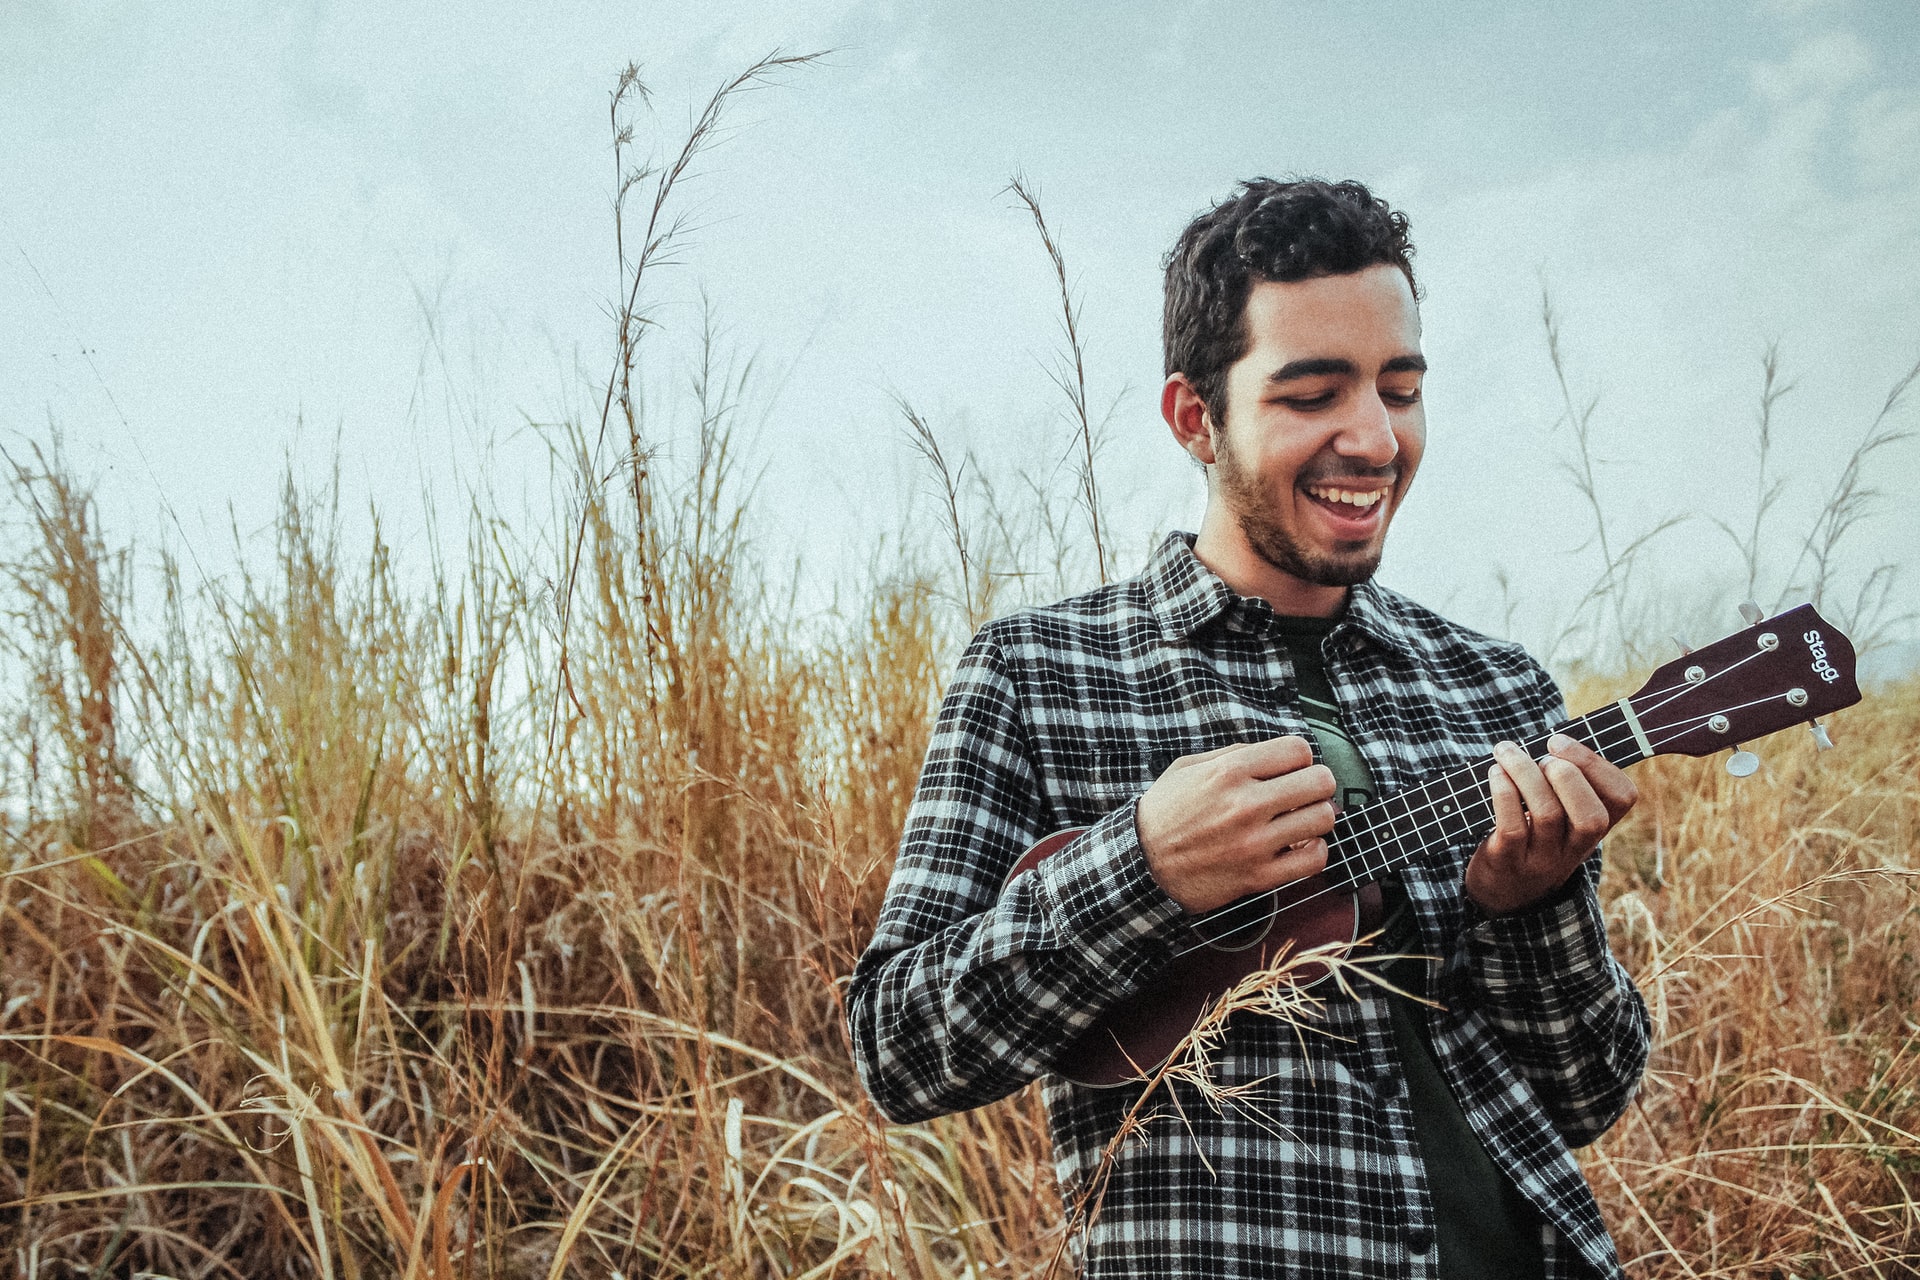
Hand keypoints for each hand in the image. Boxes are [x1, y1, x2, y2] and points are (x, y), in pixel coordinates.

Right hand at [1136, 736, 1335, 913]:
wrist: (1142, 863)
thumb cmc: (1165, 813)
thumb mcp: (1188, 768)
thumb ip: (1233, 755)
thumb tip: (1274, 754)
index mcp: (1229, 772)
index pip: (1299, 750)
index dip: (1299, 758)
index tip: (1290, 770)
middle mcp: (1245, 804)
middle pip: (1321, 782)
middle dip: (1316, 784)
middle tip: (1303, 793)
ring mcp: (1255, 842)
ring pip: (1323, 819)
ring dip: (1316, 817)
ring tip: (1299, 820)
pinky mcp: (1259, 875)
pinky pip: (1314, 859)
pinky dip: (1314, 851)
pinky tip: (1297, 846)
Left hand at [1464, 732, 1637, 915]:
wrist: (1502, 892)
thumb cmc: (1531, 835)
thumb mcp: (1560, 817)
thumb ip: (1565, 782)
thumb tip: (1555, 738)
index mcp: (1594, 828)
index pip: (1622, 798)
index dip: (1597, 764)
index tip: (1560, 742)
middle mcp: (1575, 848)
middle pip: (1591, 816)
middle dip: (1567, 774)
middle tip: (1541, 757)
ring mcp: (1543, 859)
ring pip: (1547, 814)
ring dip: (1525, 773)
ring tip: (1506, 753)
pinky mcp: (1508, 862)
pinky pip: (1512, 827)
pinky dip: (1504, 793)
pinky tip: (1495, 774)